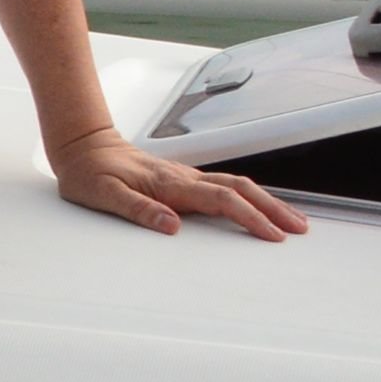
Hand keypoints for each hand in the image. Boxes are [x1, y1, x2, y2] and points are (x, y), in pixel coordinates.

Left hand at [49, 126, 306, 239]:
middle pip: (239, 189)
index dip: (249, 217)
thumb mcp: (102, 194)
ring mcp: (184, 176)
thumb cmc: (88, 172)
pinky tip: (257, 206)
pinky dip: (248, 196)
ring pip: (235, 185)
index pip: (220, 200)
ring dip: (265, 201)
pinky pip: (223, 186)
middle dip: (272, 208)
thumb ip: (137, 209)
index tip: (272, 236)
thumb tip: (172, 226)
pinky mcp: (182, 178)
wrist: (81, 145)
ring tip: (290, 220)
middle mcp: (183, 177)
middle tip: (299, 229)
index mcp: (169, 184)